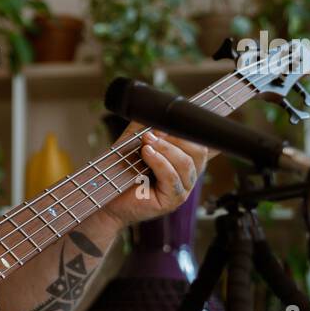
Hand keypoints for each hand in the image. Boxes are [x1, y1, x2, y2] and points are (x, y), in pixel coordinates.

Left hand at [95, 123, 210, 228]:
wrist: (109, 197)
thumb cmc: (123, 172)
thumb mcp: (135, 142)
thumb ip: (147, 126)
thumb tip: (156, 110)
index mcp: (186, 160)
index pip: (200, 142)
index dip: (188, 130)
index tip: (168, 121)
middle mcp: (189, 175)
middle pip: (198, 151)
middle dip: (176, 138)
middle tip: (153, 134)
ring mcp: (183, 189)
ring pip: (186, 164)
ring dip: (166, 149)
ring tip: (147, 144)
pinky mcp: (172, 200)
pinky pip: (173, 178)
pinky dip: (160, 162)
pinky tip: (147, 154)